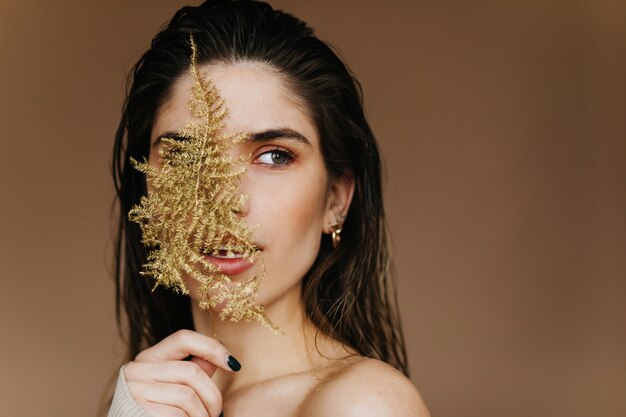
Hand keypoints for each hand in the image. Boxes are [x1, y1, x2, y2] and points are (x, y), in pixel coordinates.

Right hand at [124, 329, 239, 416]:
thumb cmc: (153, 411)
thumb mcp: (170, 386)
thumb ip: (191, 370)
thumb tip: (218, 356)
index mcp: (148, 358)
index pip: (183, 338)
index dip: (212, 347)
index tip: (232, 364)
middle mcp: (138, 370)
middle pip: (192, 372)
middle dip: (212, 396)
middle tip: (215, 412)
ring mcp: (136, 390)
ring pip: (188, 396)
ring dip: (202, 414)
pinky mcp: (139, 409)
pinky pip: (178, 415)